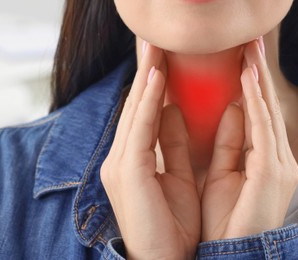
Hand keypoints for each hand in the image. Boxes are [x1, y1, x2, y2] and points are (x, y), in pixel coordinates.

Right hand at [100, 43, 199, 258]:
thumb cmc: (173, 226)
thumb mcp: (178, 175)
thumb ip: (174, 142)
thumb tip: (175, 109)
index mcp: (134, 160)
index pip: (144, 114)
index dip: (153, 85)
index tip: (163, 58)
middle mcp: (121, 159)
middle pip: (136, 107)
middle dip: (147, 73)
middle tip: (154, 43)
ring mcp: (119, 165)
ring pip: (134, 112)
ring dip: (147, 79)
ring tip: (155, 49)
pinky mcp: (127, 172)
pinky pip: (140, 130)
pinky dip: (148, 103)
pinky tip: (157, 79)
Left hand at [201, 39, 297, 240]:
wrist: (234, 256)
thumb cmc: (227, 222)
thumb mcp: (224, 173)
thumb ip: (229, 142)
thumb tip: (232, 109)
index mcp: (267, 161)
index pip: (261, 116)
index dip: (253, 87)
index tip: (243, 61)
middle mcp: (279, 160)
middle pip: (269, 109)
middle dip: (259, 76)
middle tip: (251, 45)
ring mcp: (280, 166)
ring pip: (269, 113)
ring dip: (258, 81)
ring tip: (249, 51)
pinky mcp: (272, 173)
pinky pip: (263, 129)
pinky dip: (256, 103)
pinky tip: (247, 80)